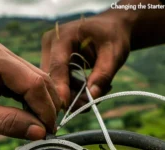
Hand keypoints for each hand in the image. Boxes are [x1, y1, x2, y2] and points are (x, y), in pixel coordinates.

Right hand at [41, 0, 164, 109]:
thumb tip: (92, 96)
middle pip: (54, 79)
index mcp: (62, 37)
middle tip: (94, 102)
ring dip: (75, 94)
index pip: (58, 66)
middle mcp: (50, 45)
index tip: (65, 107)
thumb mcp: (114, 53)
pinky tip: (92, 87)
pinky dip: (75, 91)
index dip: (61, 87)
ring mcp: (49, 55)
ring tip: (100, 89)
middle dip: (72, 95)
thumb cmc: (113, 36)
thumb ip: (103, 74)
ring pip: (56, 84)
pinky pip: (60, 84)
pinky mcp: (53, 64)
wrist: (109, 28)